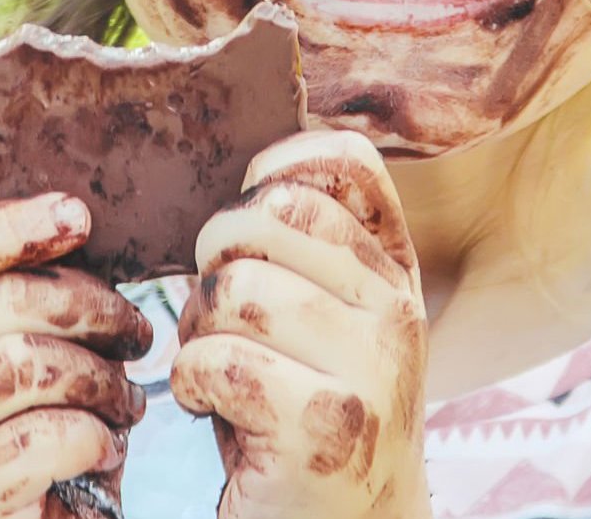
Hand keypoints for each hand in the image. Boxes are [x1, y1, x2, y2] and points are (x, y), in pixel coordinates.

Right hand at [0, 192, 154, 518]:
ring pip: (18, 367)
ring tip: (124, 399)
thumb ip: (29, 283)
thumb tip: (73, 217)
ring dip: (97, 378)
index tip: (78, 219)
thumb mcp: (25, 338)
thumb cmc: (34, 414)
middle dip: (88, 308)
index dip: (2, 227)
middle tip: (135, 333)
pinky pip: (35, 443)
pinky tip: (104, 445)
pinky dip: (90, 437)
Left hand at [171, 130, 432, 518]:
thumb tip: (250, 172)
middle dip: (215, 261)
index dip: (273, 171)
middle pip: (269, 216)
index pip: (344, 163)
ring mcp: (370, 370)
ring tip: (220, 372)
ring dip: (199, 332)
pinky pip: (215, 360)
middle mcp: (397, 314)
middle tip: (221, 319)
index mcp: (396, 277)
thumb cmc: (306, 422)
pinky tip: (216, 410)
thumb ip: (309, 251)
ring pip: (235, 290)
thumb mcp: (327, 325)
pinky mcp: (324, 427)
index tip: (246, 228)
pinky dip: (193, 385)